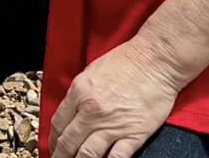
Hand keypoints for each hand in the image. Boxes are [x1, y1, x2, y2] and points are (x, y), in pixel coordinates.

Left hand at [48, 37, 185, 157]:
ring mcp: (113, 125)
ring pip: (88, 154)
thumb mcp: (91, 71)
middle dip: (62, 155)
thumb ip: (79, 94)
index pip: (58, 123)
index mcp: (80, 92)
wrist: (155, 60)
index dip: (53, 140)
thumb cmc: (126, 62)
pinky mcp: (134, 134)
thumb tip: (71, 113)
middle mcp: (92, 111)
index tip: (54, 147)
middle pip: (69, 142)